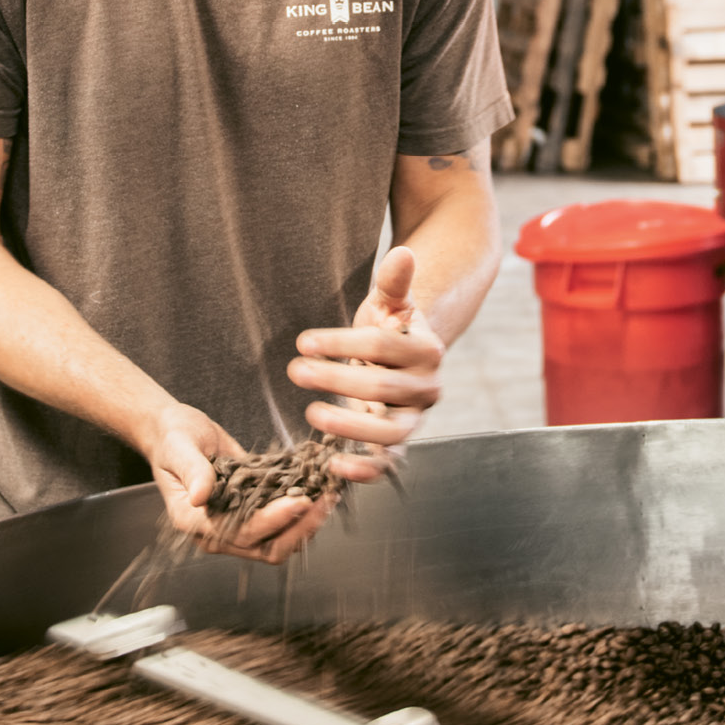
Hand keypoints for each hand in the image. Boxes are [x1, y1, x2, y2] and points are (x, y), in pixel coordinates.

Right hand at [140, 401, 338, 564]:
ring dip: (306, 525)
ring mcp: (236, 527)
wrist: (176, 432)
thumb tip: (202, 495)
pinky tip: (321, 493)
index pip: (240, 533)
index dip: (272, 520)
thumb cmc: (174, 438)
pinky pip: (283, 527)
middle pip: (267, 548)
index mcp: (193, 521)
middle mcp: (216, 532)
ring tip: (328, 497)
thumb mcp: (179, 447)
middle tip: (324, 501)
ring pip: (280, 543)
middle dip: (299, 528)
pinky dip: (304, 515)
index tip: (299, 500)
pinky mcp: (252, 516)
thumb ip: (192, 470)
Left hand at [286, 245, 443, 484]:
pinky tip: (334, 468)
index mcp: (428, 350)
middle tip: (295, 372)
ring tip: (312, 415)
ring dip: (349, 427)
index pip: (383, 347)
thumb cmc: (388, 326)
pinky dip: (366, 471)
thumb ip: (394, 282)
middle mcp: (428, 389)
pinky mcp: (399, 444)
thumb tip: (403, 253)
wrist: (402, 359)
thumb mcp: (388, 302)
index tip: (304, 342)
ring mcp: (415, 419)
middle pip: (382, 389)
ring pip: (390, 432)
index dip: (342, 344)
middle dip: (336, 380)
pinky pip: (388, 463)